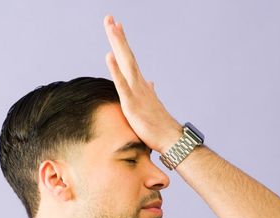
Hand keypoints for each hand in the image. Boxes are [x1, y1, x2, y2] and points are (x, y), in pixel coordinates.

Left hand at [103, 14, 182, 154]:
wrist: (171, 138)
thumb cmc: (159, 125)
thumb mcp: (151, 105)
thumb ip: (149, 92)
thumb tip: (150, 82)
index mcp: (140, 84)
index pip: (129, 58)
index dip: (122, 42)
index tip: (117, 25)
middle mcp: (139, 83)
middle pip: (126, 55)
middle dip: (117, 36)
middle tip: (109, 17)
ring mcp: (136, 91)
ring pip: (125, 63)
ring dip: (117, 44)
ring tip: (111, 27)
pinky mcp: (132, 103)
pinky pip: (122, 84)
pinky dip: (115, 69)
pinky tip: (108, 56)